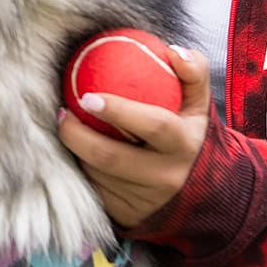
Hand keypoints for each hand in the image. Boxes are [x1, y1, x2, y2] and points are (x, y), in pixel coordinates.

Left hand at [57, 44, 210, 227]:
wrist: (202, 193)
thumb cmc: (189, 133)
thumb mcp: (199, 104)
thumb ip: (192, 72)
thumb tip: (172, 50)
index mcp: (184, 145)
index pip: (152, 125)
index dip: (119, 110)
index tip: (88, 96)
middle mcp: (166, 177)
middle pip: (112, 157)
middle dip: (79, 136)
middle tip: (63, 113)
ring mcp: (145, 201)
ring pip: (99, 175)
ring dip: (78, 151)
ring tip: (65, 125)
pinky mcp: (127, 216)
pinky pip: (96, 190)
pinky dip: (82, 169)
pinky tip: (74, 150)